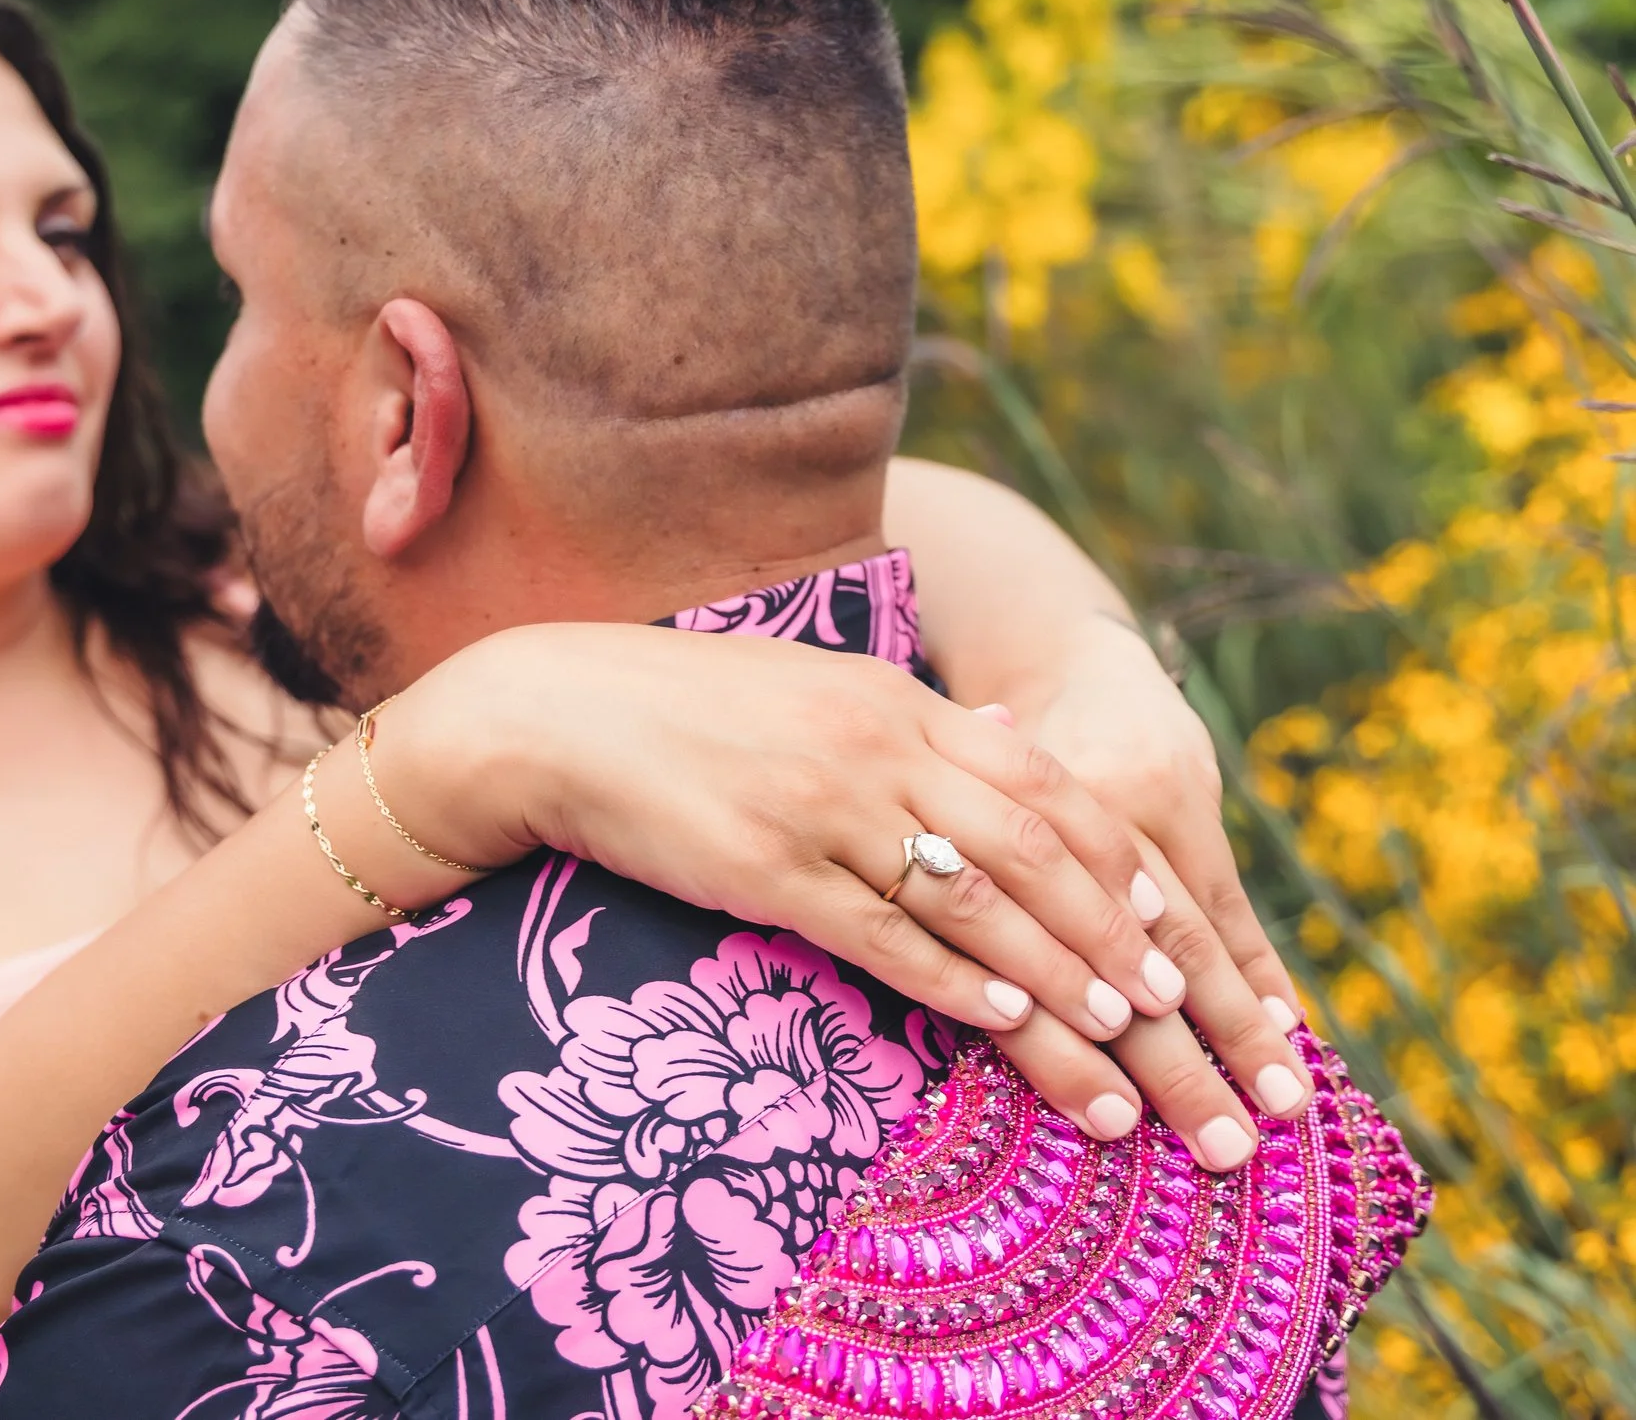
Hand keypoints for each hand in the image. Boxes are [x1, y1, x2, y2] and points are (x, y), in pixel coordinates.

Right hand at [376, 623, 1285, 1164]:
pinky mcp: (763, 868)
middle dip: (1113, 933)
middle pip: (1033, 846)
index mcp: (894, 701)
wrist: (555, 712)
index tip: (1171, 924)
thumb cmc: (684, 708)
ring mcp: (820, 809)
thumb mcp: (817, 691)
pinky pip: (880, 933)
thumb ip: (917, 721)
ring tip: (1115, 1035)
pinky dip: (951, 979)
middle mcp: (874, 748)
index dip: (1117, 859)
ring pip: (973, 899)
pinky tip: (1001, 1017)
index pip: (1044, 780)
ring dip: (1055, 972)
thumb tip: (1014, 734)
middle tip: (1169, 1005)